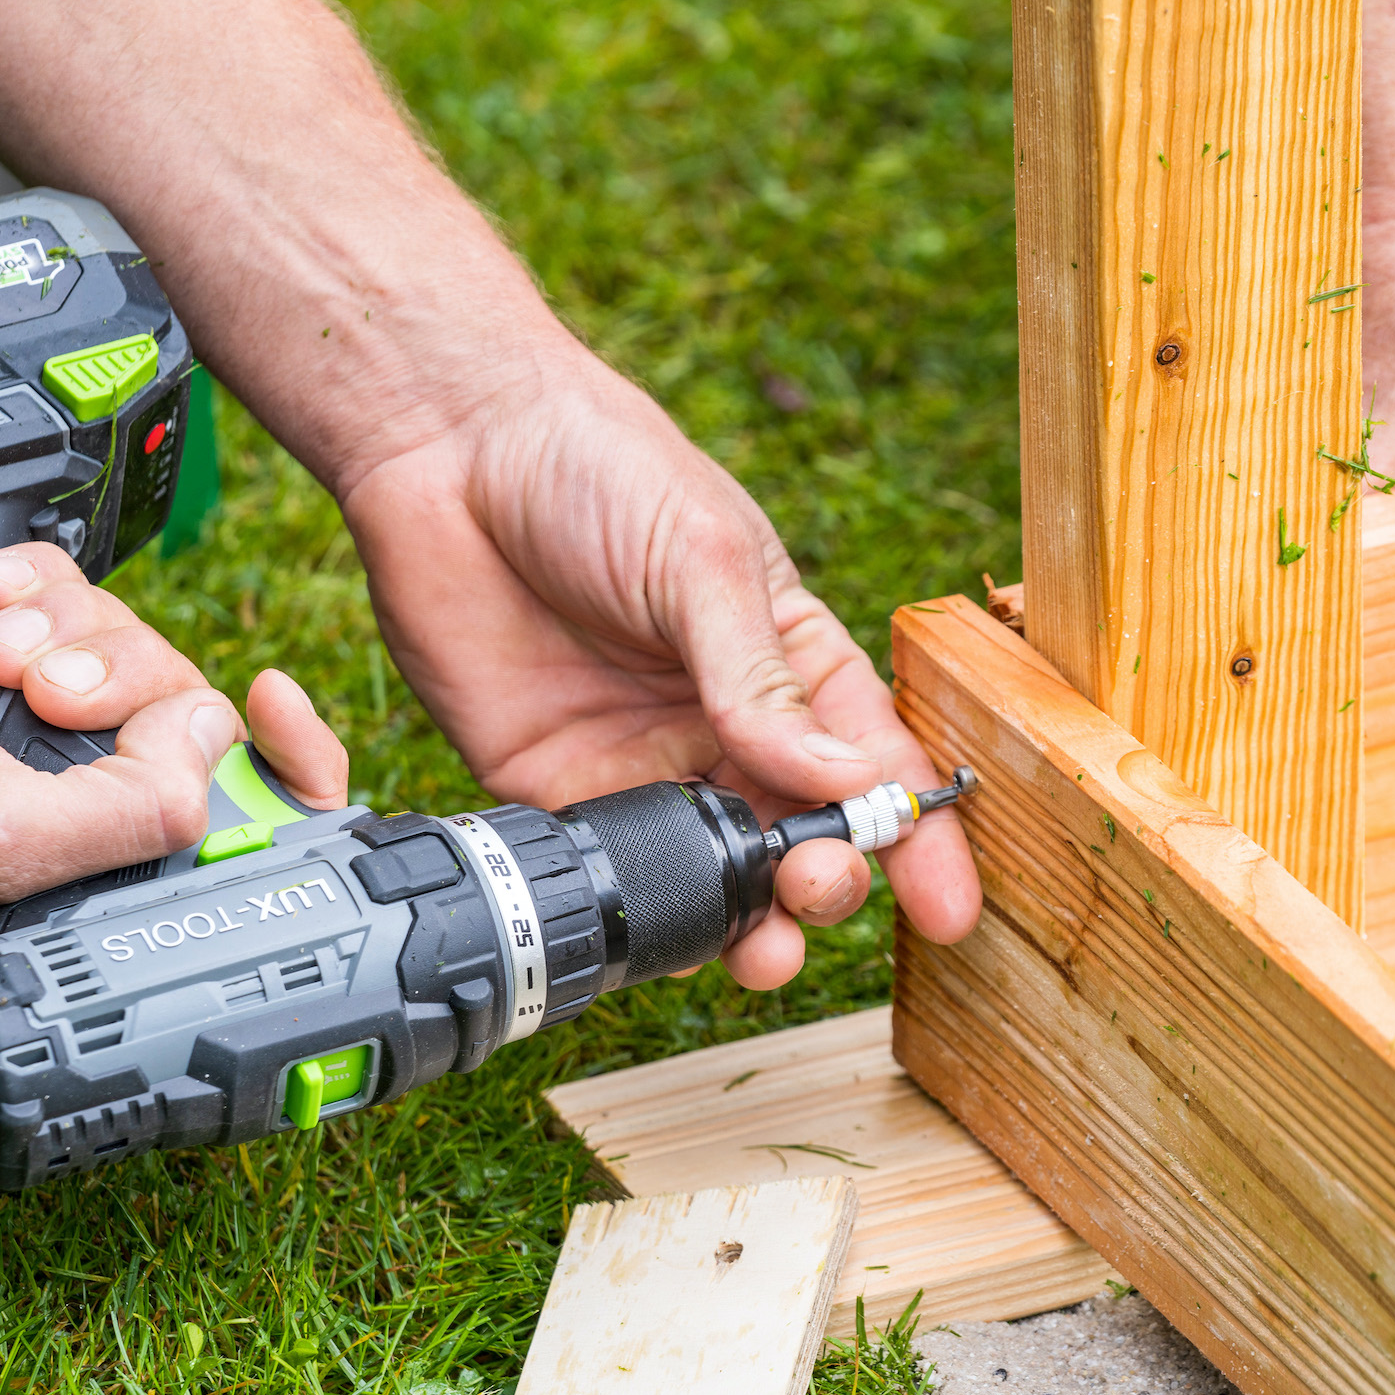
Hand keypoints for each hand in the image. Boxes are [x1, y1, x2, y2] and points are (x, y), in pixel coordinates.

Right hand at [0, 545, 345, 945]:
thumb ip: (131, 809)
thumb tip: (215, 734)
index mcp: (104, 873)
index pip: (252, 828)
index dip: (287, 762)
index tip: (272, 700)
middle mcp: (87, 806)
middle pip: (191, 713)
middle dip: (127, 677)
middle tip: (45, 690)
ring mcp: (49, 732)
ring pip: (133, 647)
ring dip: (69, 629)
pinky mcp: (13, 661)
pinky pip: (76, 600)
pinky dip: (38, 586)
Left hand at [340, 354, 981, 990]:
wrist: (445, 447)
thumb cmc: (597, 467)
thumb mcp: (703, 559)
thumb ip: (764, 681)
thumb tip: (847, 783)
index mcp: (791, 660)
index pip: (873, 761)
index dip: (917, 836)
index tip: (948, 905)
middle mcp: (728, 723)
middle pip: (800, 833)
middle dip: (826, 879)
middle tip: (819, 888)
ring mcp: (645, 763)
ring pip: (715, 874)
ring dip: (748, 922)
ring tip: (762, 947)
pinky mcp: (557, 789)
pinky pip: (617, 872)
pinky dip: (650, 916)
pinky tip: (671, 933)